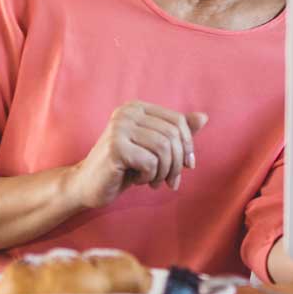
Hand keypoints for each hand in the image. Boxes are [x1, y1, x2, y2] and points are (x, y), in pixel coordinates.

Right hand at [65, 101, 207, 209]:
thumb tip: (204, 117)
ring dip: (165, 172)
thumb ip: (175, 133)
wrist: (87, 186)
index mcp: (137, 107)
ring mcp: (119, 127)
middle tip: (172, 181)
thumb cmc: (124, 167)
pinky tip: (137, 180)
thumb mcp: (153, 149)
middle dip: (177, 163)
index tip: (188, 166)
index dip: (188, 145)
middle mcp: (127, 112)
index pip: (178, 121)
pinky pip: (151, 162)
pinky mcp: (115, 146)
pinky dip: (150, 176)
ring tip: (154, 181)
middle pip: (172, 135)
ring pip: (164, 148)